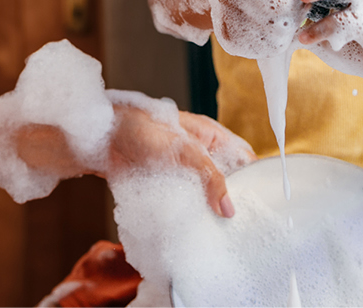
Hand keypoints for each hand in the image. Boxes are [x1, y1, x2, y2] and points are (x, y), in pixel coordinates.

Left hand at [99, 98, 252, 217]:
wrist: (101, 139)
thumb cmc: (141, 129)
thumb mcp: (184, 150)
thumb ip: (210, 176)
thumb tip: (228, 208)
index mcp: (211, 136)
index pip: (244, 158)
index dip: (254, 178)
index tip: (261, 202)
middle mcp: (201, 154)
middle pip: (226, 180)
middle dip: (232, 199)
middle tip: (240, 224)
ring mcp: (183, 171)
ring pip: (205, 193)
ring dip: (210, 210)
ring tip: (221, 232)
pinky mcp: (166, 185)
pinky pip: (185, 202)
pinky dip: (190, 213)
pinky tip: (194, 229)